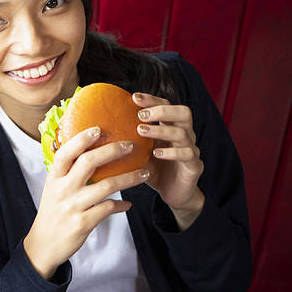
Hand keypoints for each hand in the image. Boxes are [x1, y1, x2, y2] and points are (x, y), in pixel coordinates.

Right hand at [25, 127, 149, 278]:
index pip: (66, 153)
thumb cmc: (52, 213)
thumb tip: (85, 151)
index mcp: (54, 179)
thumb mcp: (52, 190)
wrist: (43, 245)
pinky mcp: (83, 223)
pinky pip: (109, 209)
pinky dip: (122, 205)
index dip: (81, 139)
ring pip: (106, 186)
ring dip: (129, 178)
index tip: (98, 129)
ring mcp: (73, 207)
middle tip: (130, 145)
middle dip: (113, 150)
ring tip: (144, 173)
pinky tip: (128, 203)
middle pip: (88, 162)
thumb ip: (66, 173)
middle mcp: (62, 190)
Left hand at [134, 92, 204, 228]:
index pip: (167, 105)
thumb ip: (127, 140)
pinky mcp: (194, 166)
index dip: (152, 100)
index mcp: (171, 127)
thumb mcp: (138, 153)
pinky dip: (172, 152)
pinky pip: (187, 154)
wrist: (174, 194)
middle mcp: (185, 135)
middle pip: (183, 112)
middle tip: (140, 114)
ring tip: (141, 130)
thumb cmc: (155, 170)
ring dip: (160, 130)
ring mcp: (192, 149)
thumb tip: (97, 130)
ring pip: (183, 132)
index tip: (133, 97)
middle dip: (161, 110)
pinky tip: (156, 153)